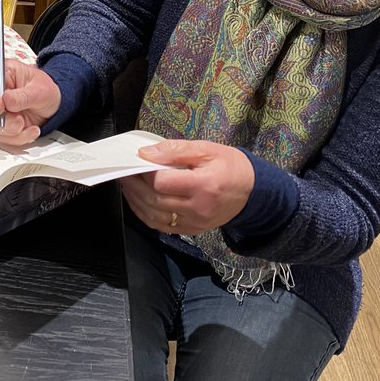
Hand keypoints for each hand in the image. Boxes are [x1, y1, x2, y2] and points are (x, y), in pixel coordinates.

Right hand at [0, 61, 60, 145]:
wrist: (54, 106)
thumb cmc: (45, 90)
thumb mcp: (40, 89)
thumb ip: (23, 96)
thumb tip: (6, 100)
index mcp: (1, 73)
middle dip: (0, 118)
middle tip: (18, 120)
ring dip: (7, 129)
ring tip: (25, 123)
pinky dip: (15, 137)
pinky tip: (29, 130)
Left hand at [119, 140, 254, 234]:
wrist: (253, 192)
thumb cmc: (231, 166)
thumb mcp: (207, 149)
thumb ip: (175, 150)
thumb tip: (146, 153)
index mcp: (204, 186)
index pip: (163, 182)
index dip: (145, 172)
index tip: (137, 161)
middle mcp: (198, 208)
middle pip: (155, 200)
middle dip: (135, 186)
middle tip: (125, 173)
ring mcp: (195, 223)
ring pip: (154, 216)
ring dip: (136, 201)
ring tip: (128, 185)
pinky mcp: (192, 231)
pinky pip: (161, 226)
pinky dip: (145, 214)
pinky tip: (139, 201)